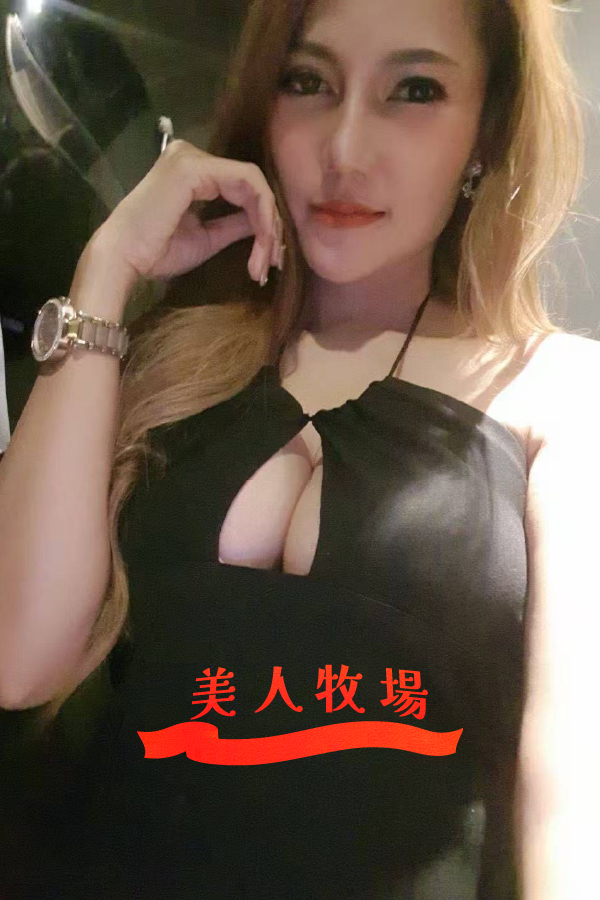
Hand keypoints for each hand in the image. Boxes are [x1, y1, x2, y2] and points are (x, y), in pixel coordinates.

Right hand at [91, 138, 284, 287]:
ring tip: (266, 262)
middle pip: (252, 184)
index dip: (264, 221)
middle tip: (273, 264)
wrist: (124, 259)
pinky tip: (263, 241)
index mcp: (193, 172)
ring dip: (269, 225)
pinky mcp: (195, 168)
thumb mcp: (207, 238)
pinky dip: (262, 213)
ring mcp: (193, 158)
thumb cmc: (156, 253)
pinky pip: (248, 182)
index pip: (242, 187)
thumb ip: (234, 224)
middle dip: (271, 226)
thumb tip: (263, 223)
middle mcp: (192, 156)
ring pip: (255, 184)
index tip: (269, 259)